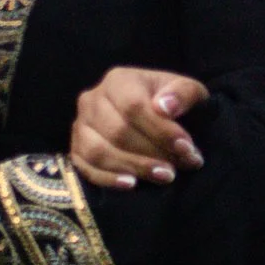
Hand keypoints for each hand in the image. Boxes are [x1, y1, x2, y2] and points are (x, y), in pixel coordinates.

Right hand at [70, 67, 207, 189]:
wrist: (154, 116)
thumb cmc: (171, 103)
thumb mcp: (188, 91)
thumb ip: (184, 93)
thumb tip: (165, 107)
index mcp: (118, 80)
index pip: (134, 106)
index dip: (160, 130)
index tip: (186, 147)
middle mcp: (92, 100)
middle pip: (118, 131)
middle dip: (152, 153)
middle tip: (181, 166)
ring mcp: (80, 126)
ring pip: (99, 152)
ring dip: (134, 167)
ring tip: (165, 176)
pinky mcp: (76, 150)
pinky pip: (86, 168)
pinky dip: (108, 179)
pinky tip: (132, 184)